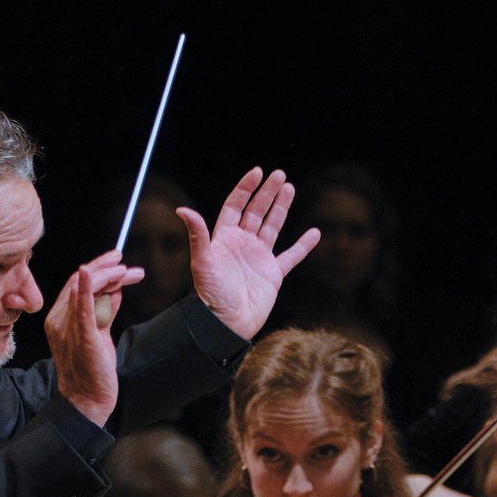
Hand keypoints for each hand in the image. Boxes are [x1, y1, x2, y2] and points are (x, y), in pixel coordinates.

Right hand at [43, 250, 143, 425]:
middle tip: (128, 264)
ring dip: (107, 276)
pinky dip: (87, 289)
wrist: (87, 401)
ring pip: (82, 290)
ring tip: (129, 271)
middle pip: (78, 281)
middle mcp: (58, 320)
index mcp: (58, 317)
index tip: (117, 260)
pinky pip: (82, 309)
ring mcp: (67, 329)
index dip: (97, 268)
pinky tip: (91, 274)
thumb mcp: (99, 335)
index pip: (76, 283)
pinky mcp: (82, 338)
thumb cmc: (92, 370)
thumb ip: (104, 312)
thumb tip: (115, 290)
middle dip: (105, 268)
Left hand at [178, 167, 320, 338]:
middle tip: (279, 174)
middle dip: (267, 193)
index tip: (256, 172)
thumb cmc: (211, 296)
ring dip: (281, 208)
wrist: (227, 324)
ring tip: (289, 187)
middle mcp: (242, 245)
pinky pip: (291, 256)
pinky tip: (315, 233)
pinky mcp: (273, 274)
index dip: (245, 189)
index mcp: (224, 239)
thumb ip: (197, 235)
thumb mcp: (202, 263)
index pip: (235, 206)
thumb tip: (182, 210)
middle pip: (255, 211)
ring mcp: (258, 258)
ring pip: (272, 227)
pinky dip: (303, 245)